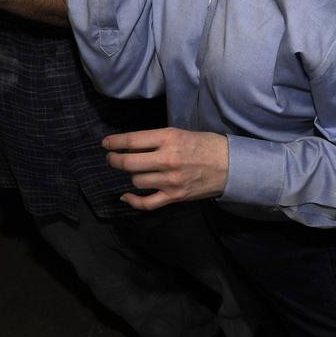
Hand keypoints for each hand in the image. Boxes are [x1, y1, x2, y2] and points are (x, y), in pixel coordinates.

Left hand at [102, 127, 228, 209]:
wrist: (230, 165)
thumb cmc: (204, 145)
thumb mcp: (178, 133)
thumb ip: (155, 139)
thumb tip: (130, 145)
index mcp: (168, 139)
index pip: (132, 140)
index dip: (114, 142)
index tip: (105, 143)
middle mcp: (167, 160)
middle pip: (129, 163)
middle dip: (114, 160)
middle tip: (111, 158)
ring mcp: (170, 181)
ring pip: (136, 181)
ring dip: (131, 175)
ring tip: (133, 170)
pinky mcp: (175, 197)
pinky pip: (147, 203)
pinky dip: (133, 201)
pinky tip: (125, 196)